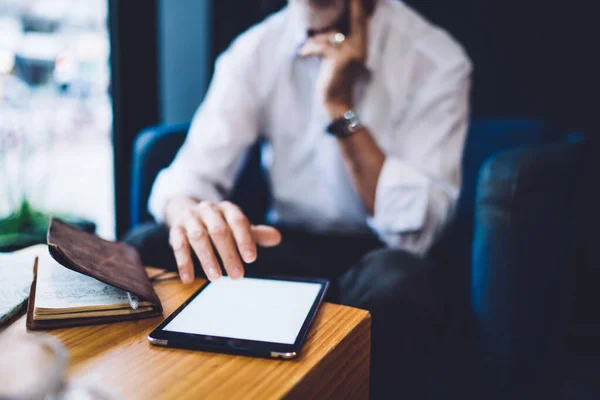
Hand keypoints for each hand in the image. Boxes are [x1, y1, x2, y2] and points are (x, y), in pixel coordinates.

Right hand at [168, 200, 281, 283]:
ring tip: (215, 278)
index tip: (251, 259)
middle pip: (218, 231)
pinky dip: (183, 263)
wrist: (187, 211)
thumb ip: (256, 234)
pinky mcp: (175, 230)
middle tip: (237, 275)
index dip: (244, 239)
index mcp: (227, 209)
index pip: (238, 222)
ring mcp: (190, 219)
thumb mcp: (237, 226)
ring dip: (207, 258)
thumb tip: (277, 238)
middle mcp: (208, 210)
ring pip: (198, 238)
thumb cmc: (219, 223)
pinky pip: (178, 246)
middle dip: (228, 254)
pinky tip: (188, 279)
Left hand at [299, 0, 367, 118]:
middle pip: (353, 19)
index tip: (354, 0)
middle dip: (340, 13)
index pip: (361, 17)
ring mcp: (352, 51)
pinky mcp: (340, 58)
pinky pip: (322, 45)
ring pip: (331, 33)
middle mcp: (360, 45)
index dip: (357, 5)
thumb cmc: (333, 79)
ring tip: (307, 49)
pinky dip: (310, 49)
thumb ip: (336, 40)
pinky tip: (304, 54)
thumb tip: (323, 26)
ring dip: (315, 40)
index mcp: (361, 43)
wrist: (336, 103)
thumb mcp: (337, 57)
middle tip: (321, 34)